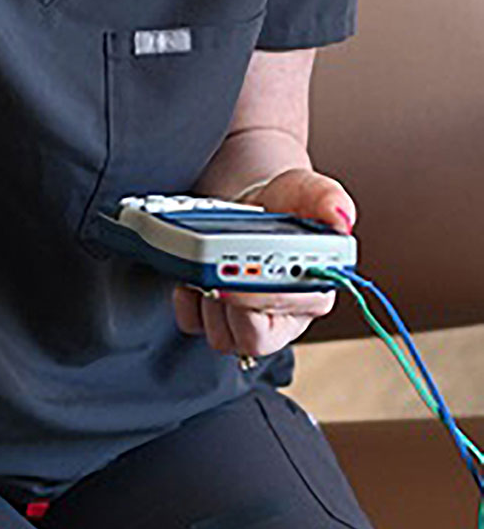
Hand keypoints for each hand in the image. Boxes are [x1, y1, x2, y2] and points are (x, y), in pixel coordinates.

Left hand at [173, 166, 353, 362]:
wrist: (251, 208)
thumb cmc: (285, 206)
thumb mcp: (309, 191)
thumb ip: (328, 200)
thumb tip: (340, 218)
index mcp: (314, 292)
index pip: (292, 310)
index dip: (263, 295)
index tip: (240, 270)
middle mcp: (283, 316)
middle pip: (255, 337)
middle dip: (231, 303)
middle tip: (217, 269)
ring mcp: (248, 324)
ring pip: (222, 337)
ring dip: (208, 301)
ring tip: (209, 267)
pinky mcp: (215, 321)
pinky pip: (193, 324)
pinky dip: (186, 301)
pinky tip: (194, 276)